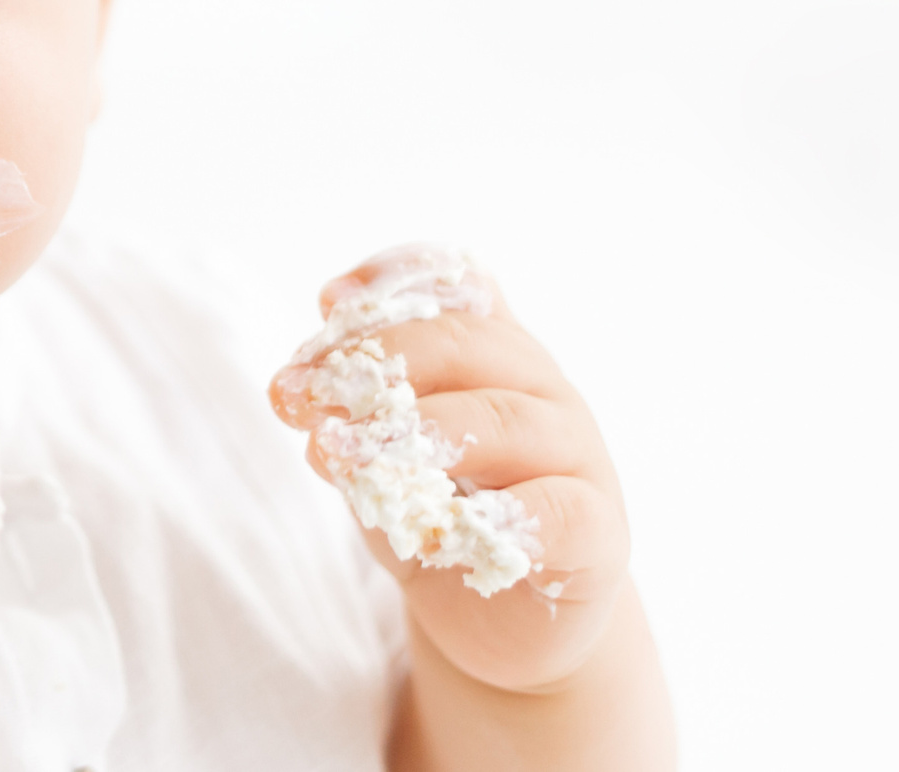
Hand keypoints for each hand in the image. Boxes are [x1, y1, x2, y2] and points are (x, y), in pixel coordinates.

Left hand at [270, 248, 632, 694]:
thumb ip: (355, 403)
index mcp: (491, 352)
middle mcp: (539, 389)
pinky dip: (495, 514)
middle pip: (465, 345)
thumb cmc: (434, 516)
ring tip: (337, 453)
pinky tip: (438, 527)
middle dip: (373, 363)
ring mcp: (578, 455)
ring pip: (505, 421)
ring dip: (413, 433)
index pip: (458, 285)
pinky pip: (557, 511)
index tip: (330, 301)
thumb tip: (313, 349)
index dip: (396, 279)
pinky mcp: (598, 532)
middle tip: (300, 398)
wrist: (500, 619)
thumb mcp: (378, 453)